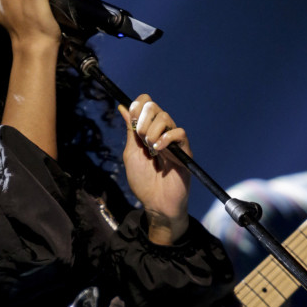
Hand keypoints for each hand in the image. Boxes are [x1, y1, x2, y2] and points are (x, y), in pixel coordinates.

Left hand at [119, 95, 191, 244]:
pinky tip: (159, 151)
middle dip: (142, 120)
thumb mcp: (131, 153)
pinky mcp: (184, 150)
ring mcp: (173, 140)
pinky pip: (179, 132)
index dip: (138, 104)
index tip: (132, 117)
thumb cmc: (143, 182)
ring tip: (151, 150)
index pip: (146, 104)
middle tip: (141, 140)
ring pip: (165, 117)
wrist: (156, 203)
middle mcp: (161, 132)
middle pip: (154, 106)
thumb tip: (122, 107)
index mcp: (147, 131)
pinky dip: (166, 139)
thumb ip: (129, 130)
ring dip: (152, 132)